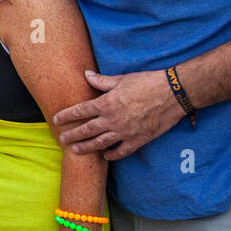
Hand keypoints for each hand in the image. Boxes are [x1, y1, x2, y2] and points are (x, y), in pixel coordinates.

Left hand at [52, 69, 184, 159]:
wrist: (174, 93)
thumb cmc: (148, 82)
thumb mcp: (122, 79)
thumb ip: (101, 81)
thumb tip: (86, 74)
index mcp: (106, 103)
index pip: (79, 111)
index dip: (66, 116)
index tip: (56, 120)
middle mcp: (112, 119)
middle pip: (86, 130)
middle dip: (71, 135)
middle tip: (61, 139)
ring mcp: (125, 132)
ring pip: (100, 143)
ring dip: (86, 148)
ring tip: (75, 151)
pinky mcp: (138, 139)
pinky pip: (121, 151)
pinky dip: (111, 155)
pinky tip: (105, 156)